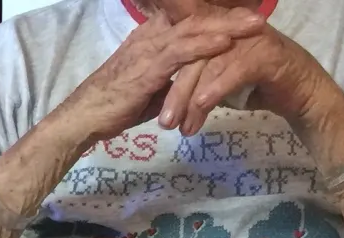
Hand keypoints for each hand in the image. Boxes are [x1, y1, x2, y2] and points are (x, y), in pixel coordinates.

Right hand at [65, 5, 265, 143]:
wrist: (84, 117)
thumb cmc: (113, 107)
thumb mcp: (147, 92)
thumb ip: (168, 85)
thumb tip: (186, 91)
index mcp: (152, 38)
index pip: (190, 21)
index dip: (217, 18)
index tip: (243, 20)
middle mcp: (152, 35)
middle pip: (196, 17)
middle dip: (229, 15)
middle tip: (258, 14)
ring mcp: (150, 49)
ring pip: (193, 29)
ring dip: (225, 26)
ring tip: (254, 25)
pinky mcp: (148, 68)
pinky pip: (181, 51)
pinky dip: (205, 45)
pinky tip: (225, 43)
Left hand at [159, 18, 333, 136]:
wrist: (299, 93)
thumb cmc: (256, 86)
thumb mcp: (218, 82)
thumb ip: (195, 81)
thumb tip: (165, 98)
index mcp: (218, 31)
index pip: (185, 46)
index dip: (166, 71)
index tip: (148, 99)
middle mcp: (232, 29)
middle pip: (193, 57)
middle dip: (174, 91)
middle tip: (163, 123)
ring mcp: (250, 39)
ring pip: (210, 66)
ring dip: (191, 99)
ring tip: (179, 127)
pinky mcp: (265, 55)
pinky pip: (234, 72)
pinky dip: (216, 90)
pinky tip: (201, 108)